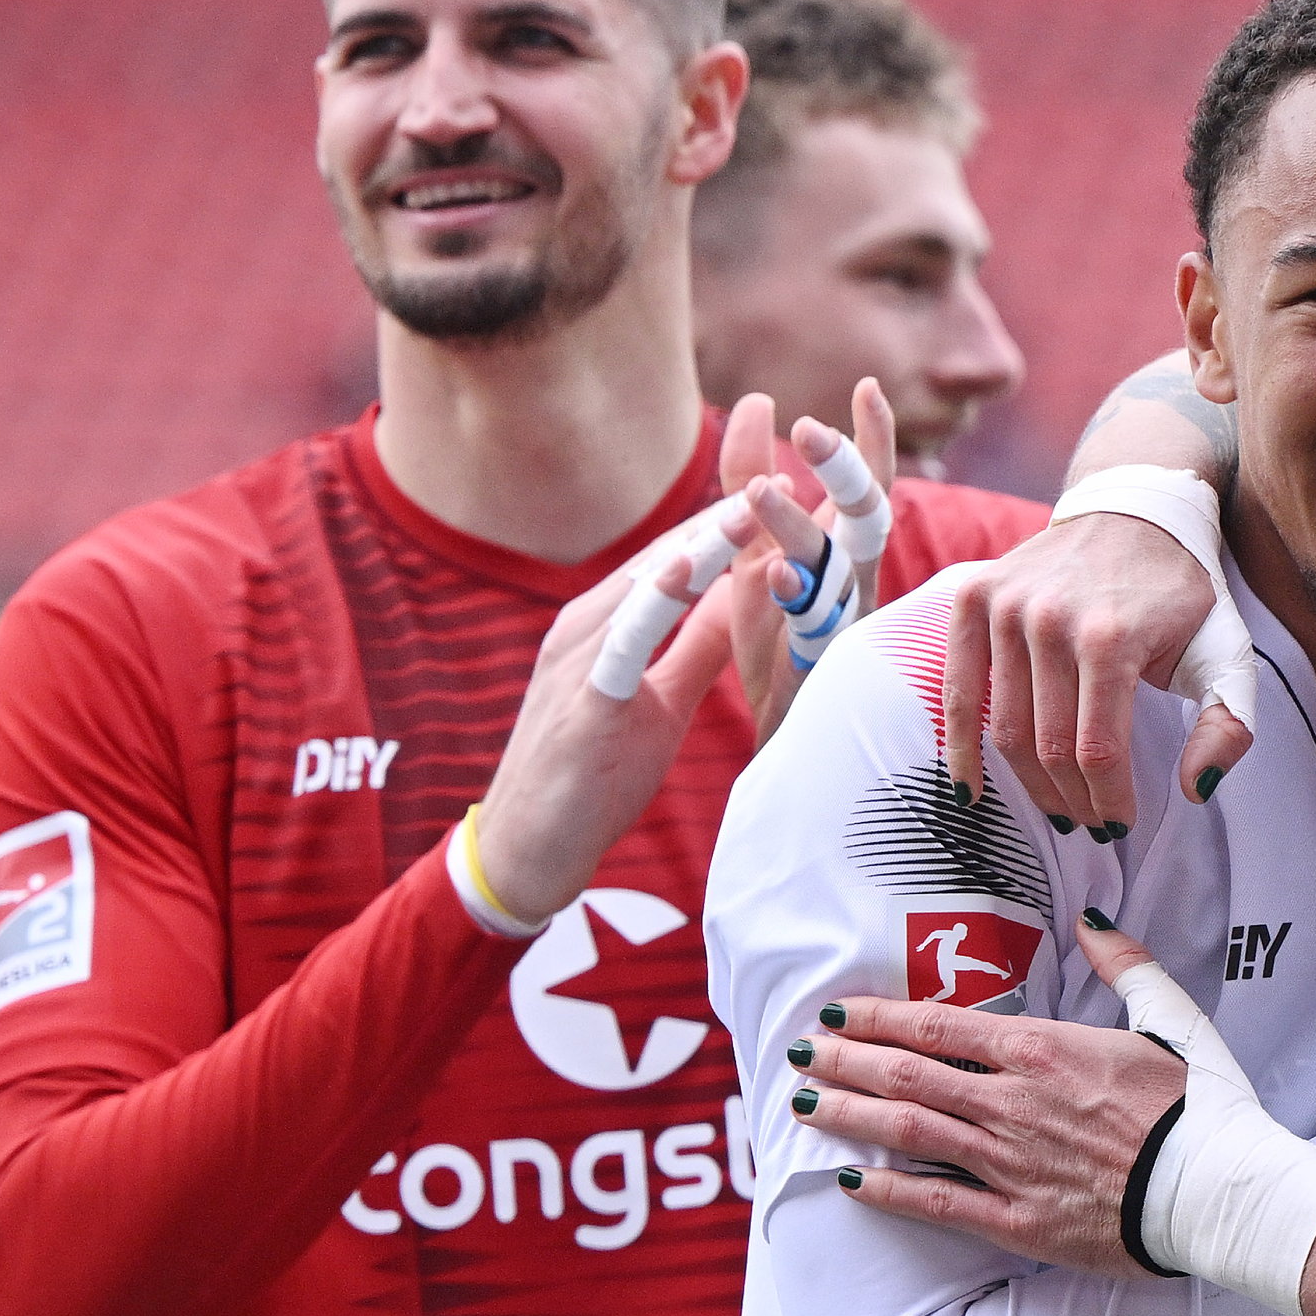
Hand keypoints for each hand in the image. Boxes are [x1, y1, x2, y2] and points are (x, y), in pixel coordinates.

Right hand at [473, 497, 758, 921]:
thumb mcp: (662, 701)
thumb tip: (740, 605)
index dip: (732, 524)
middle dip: (726, 515)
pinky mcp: (581, 693)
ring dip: (705, 543)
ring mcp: (579, 655)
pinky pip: (625, 637)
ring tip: (755, 504)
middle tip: (785, 470)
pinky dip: (659, 599)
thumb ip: (695, 650)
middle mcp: (589, 624)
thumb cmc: (594, 774)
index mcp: (610, 623)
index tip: (785, 488)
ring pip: (648, 583)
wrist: (530, 846)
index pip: (678, 559)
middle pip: (666, 555)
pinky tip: (693, 569)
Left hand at [723, 382, 896, 742]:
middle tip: (809, 427)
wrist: (784, 727)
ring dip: (794, 523)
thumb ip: (750, 472)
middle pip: (866, 512)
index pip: (869, 483)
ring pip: (832, 562)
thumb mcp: (754, 541)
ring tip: (760, 488)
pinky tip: (773, 572)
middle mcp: (855, 578)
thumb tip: (756, 400)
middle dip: (844, 468)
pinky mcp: (819, 659)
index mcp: (845, 550)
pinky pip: (813, 623)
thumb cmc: (778, 633)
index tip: (865, 386)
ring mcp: (843, 617)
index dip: (872, 438)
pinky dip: (794, 594)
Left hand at [784, 994, 1187, 1277]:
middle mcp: (1013, 1102)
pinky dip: (890, 1191)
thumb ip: (1126, 966)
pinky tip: (852, 1180)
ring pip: (909, 1131)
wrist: (1220, 1190)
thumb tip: (1096, 922)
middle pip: (907, 1074)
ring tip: (805, 1104)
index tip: (838, 1009)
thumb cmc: (1202, 1106)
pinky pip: (938, 1203)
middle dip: (845, 1060)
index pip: (938, 1024)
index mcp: (1043, 1049)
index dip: (878, 1015)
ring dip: (850, 1114)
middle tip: (799, 1052)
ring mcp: (1010, 1163)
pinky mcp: (1019, 1220)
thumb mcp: (1171, 1020)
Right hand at [944, 512, 1240, 835]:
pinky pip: (958, 691)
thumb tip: (1196, 790)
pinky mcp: (973, 598)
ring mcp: (1006, 607)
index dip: (1109, 799)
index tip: (1120, 822)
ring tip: (1056, 808)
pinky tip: (972, 788)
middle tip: (1089, 823)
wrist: (1132, 510)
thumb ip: (1228, 724)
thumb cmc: (1179, 591)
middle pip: (1050, 746)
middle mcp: (1050, 620)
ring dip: (1029, 786)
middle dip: (1073, 800)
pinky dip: (961, 747)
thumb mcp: (1225, 652)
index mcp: (1111, 636)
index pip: (1099, 749)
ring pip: (1006, 729)